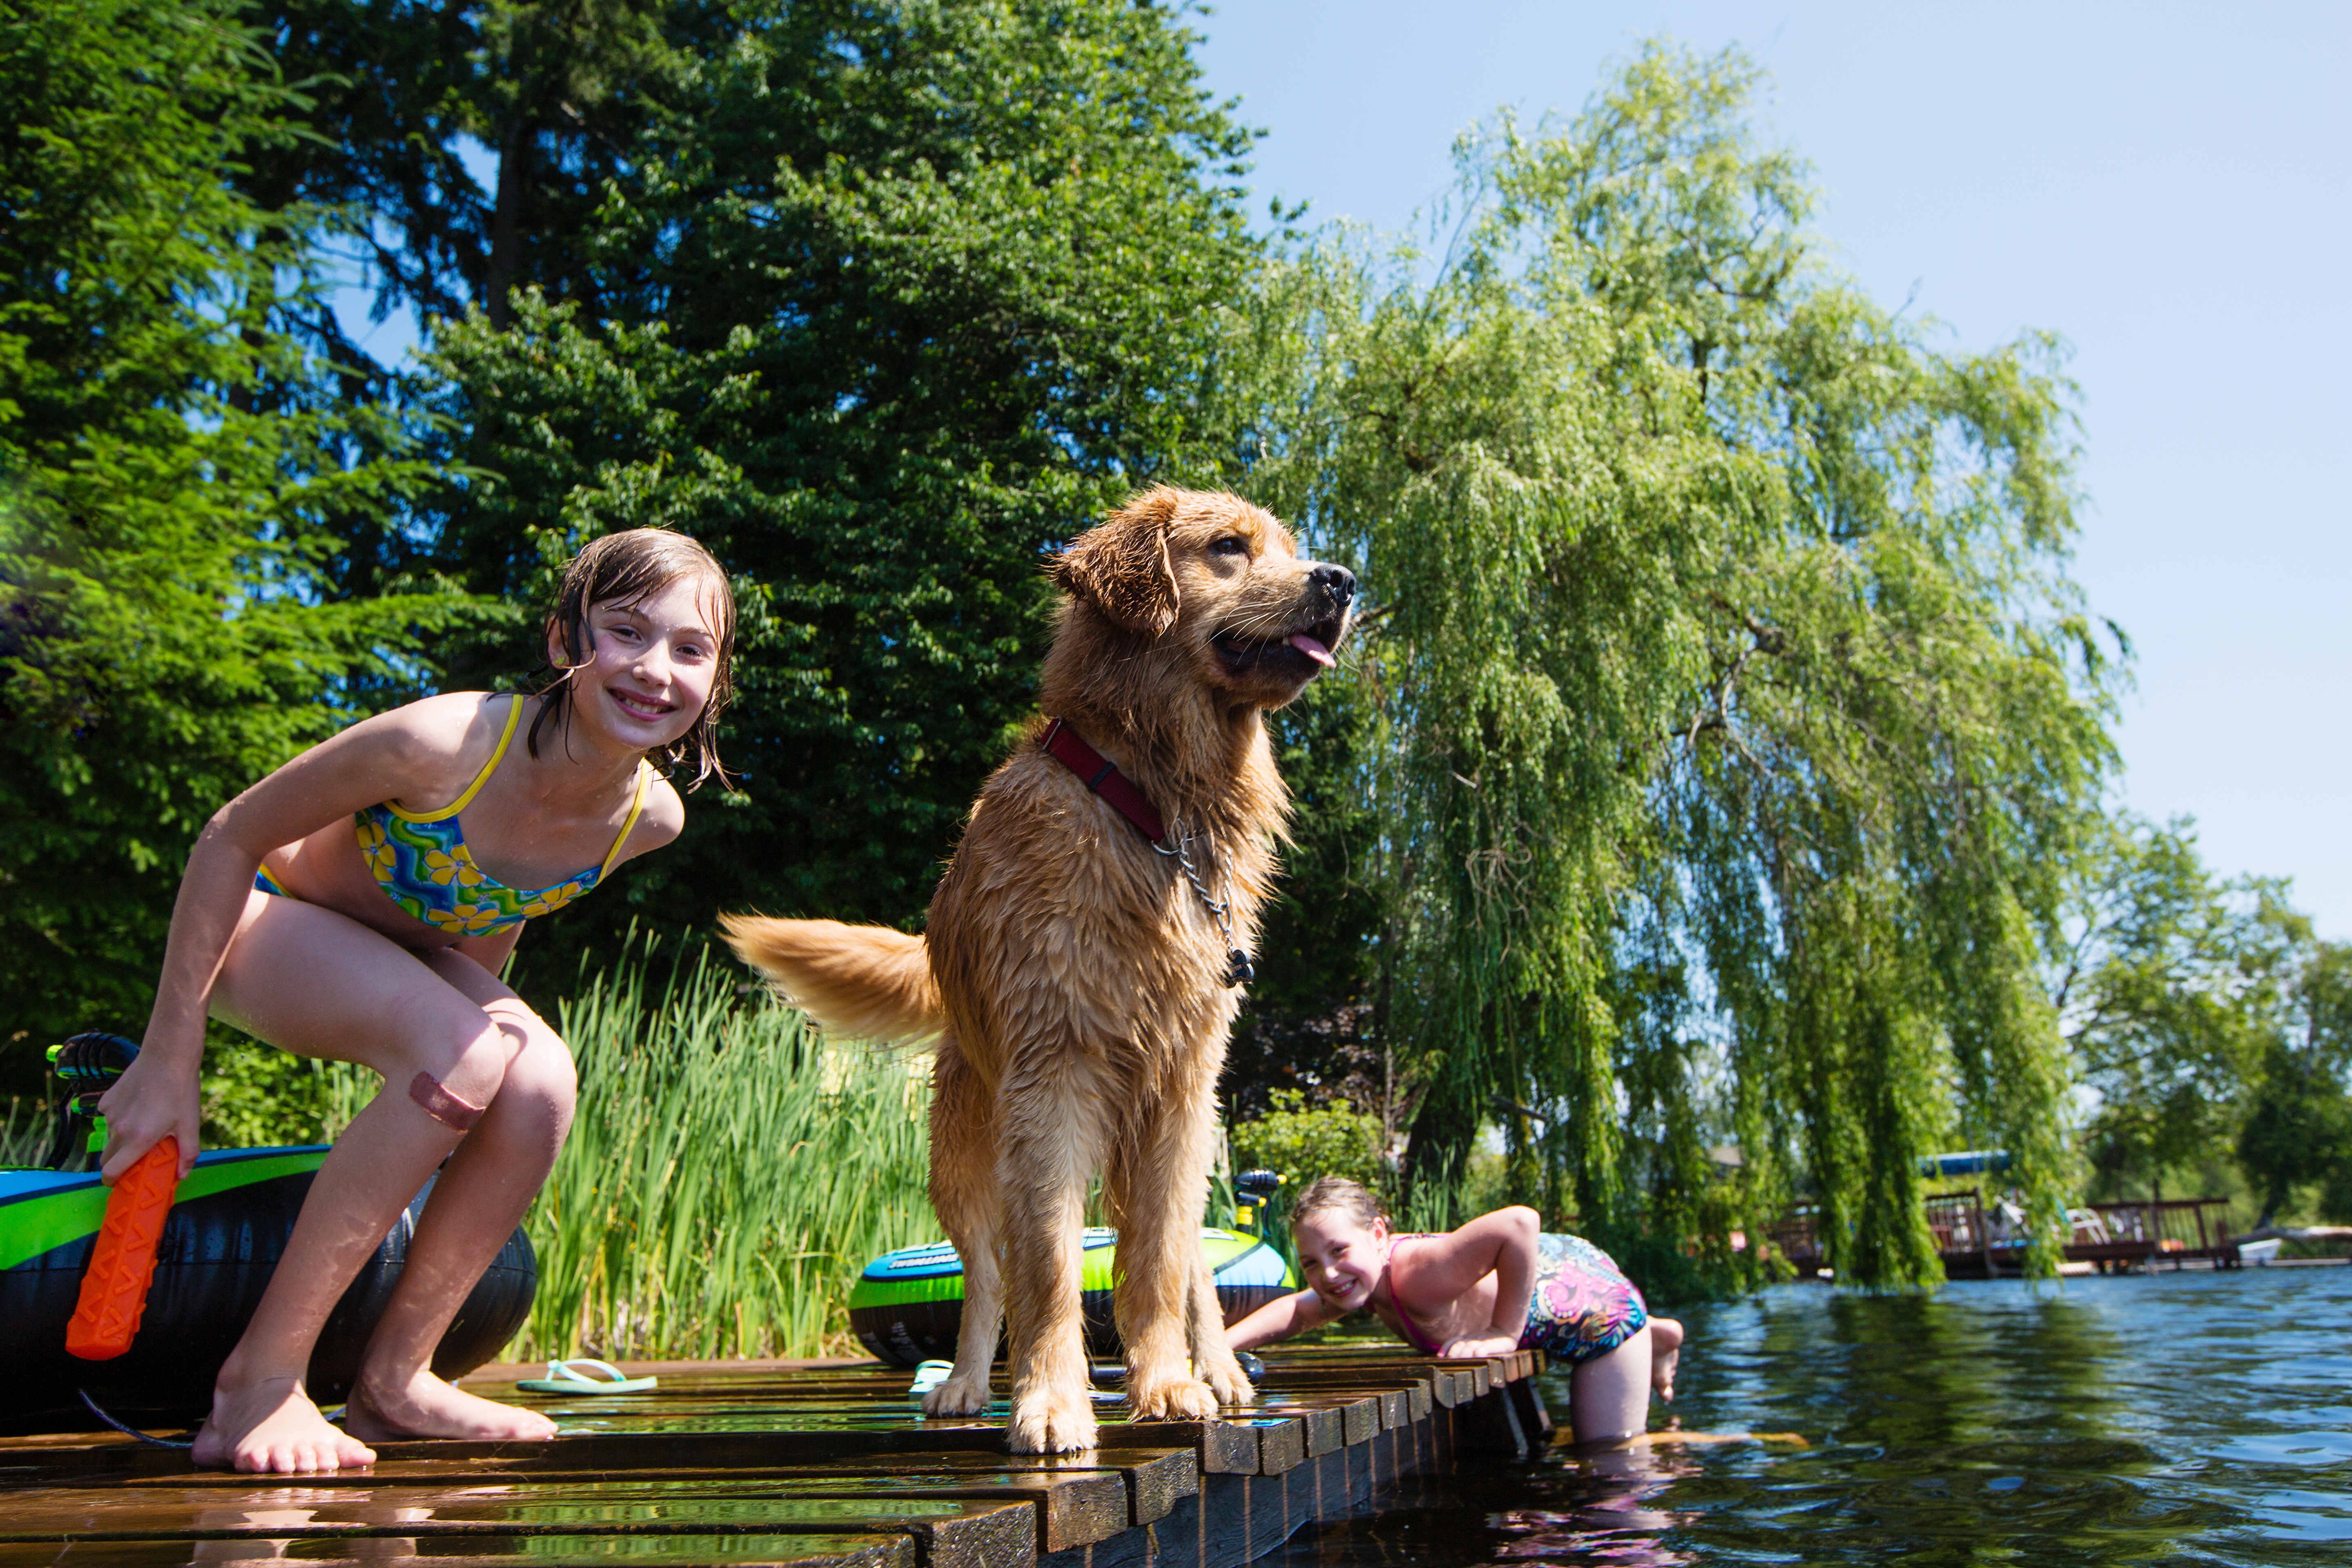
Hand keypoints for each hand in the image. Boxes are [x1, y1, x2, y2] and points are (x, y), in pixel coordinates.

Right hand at [95, 1046, 202, 1182]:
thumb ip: (187, 1153)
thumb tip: (182, 1175)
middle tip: (136, 1157)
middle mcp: (119, 1129)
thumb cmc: (181, 1090)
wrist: (167, 1056)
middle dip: (118, 1163)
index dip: (112, 1181)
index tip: (120, 1183)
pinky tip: (139, 1106)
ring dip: (122, 1138)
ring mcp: (109, 1114)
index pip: (111, 1172)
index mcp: (138, 1139)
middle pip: (107, 1158)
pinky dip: (120, 1119)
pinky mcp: (105, 1101)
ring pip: (109, 1137)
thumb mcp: (190, 1124)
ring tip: (146, 1123)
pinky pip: (109, 1118)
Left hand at [1439, 1334, 1519, 1358]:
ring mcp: (1482, 1341)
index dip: (1445, 1347)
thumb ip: (1464, 1349)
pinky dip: (1479, 1353)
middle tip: (1449, 1364)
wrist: (1504, 1333)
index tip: (1439, 1357)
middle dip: (1453, 1354)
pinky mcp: (1492, 1344)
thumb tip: (1449, 1359)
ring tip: (1460, 1364)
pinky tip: (1477, 1359)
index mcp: (1466, 1339)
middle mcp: (1472, 1339)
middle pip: (1459, 1345)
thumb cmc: (1487, 1342)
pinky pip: (1483, 1349)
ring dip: (1463, 1355)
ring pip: (1469, 1347)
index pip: (1453, 1341)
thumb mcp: (1474, 1344)